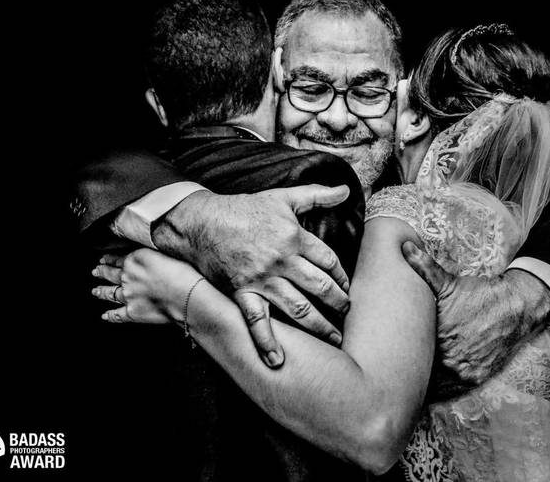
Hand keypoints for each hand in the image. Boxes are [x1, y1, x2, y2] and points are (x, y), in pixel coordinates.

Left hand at [91, 249, 201, 324]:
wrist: (186, 295)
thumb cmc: (182, 274)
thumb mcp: (165, 254)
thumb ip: (150, 256)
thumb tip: (145, 258)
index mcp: (135, 259)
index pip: (118, 258)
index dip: (110, 259)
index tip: (104, 259)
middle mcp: (127, 276)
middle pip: (110, 274)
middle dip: (102, 272)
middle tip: (96, 271)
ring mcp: (127, 295)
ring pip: (109, 293)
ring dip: (101, 292)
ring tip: (95, 291)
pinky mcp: (132, 312)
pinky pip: (117, 315)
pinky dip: (110, 316)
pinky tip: (105, 316)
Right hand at [151, 185, 351, 366]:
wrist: (202, 222)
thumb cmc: (244, 209)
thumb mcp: (283, 197)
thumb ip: (316, 195)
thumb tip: (345, 190)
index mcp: (294, 237)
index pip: (329, 261)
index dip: (342, 276)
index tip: (347, 286)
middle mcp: (282, 261)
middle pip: (320, 286)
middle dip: (338, 302)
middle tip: (347, 313)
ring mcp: (262, 279)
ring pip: (298, 307)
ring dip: (319, 326)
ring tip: (334, 338)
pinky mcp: (242, 292)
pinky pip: (257, 320)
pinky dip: (266, 342)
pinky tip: (278, 360)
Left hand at [401, 241, 549, 385]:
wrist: (516, 306)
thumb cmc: (479, 294)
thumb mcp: (448, 282)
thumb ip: (423, 267)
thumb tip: (405, 247)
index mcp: (437, 337)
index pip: (406, 357)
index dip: (395, 358)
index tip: (384, 359)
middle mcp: (450, 358)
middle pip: (419, 374)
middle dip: (406, 374)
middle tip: (389, 375)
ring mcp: (464, 371)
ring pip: (434, 387)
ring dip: (423, 385)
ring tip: (407, 385)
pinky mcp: (476, 378)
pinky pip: (452, 391)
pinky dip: (441, 390)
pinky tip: (429, 388)